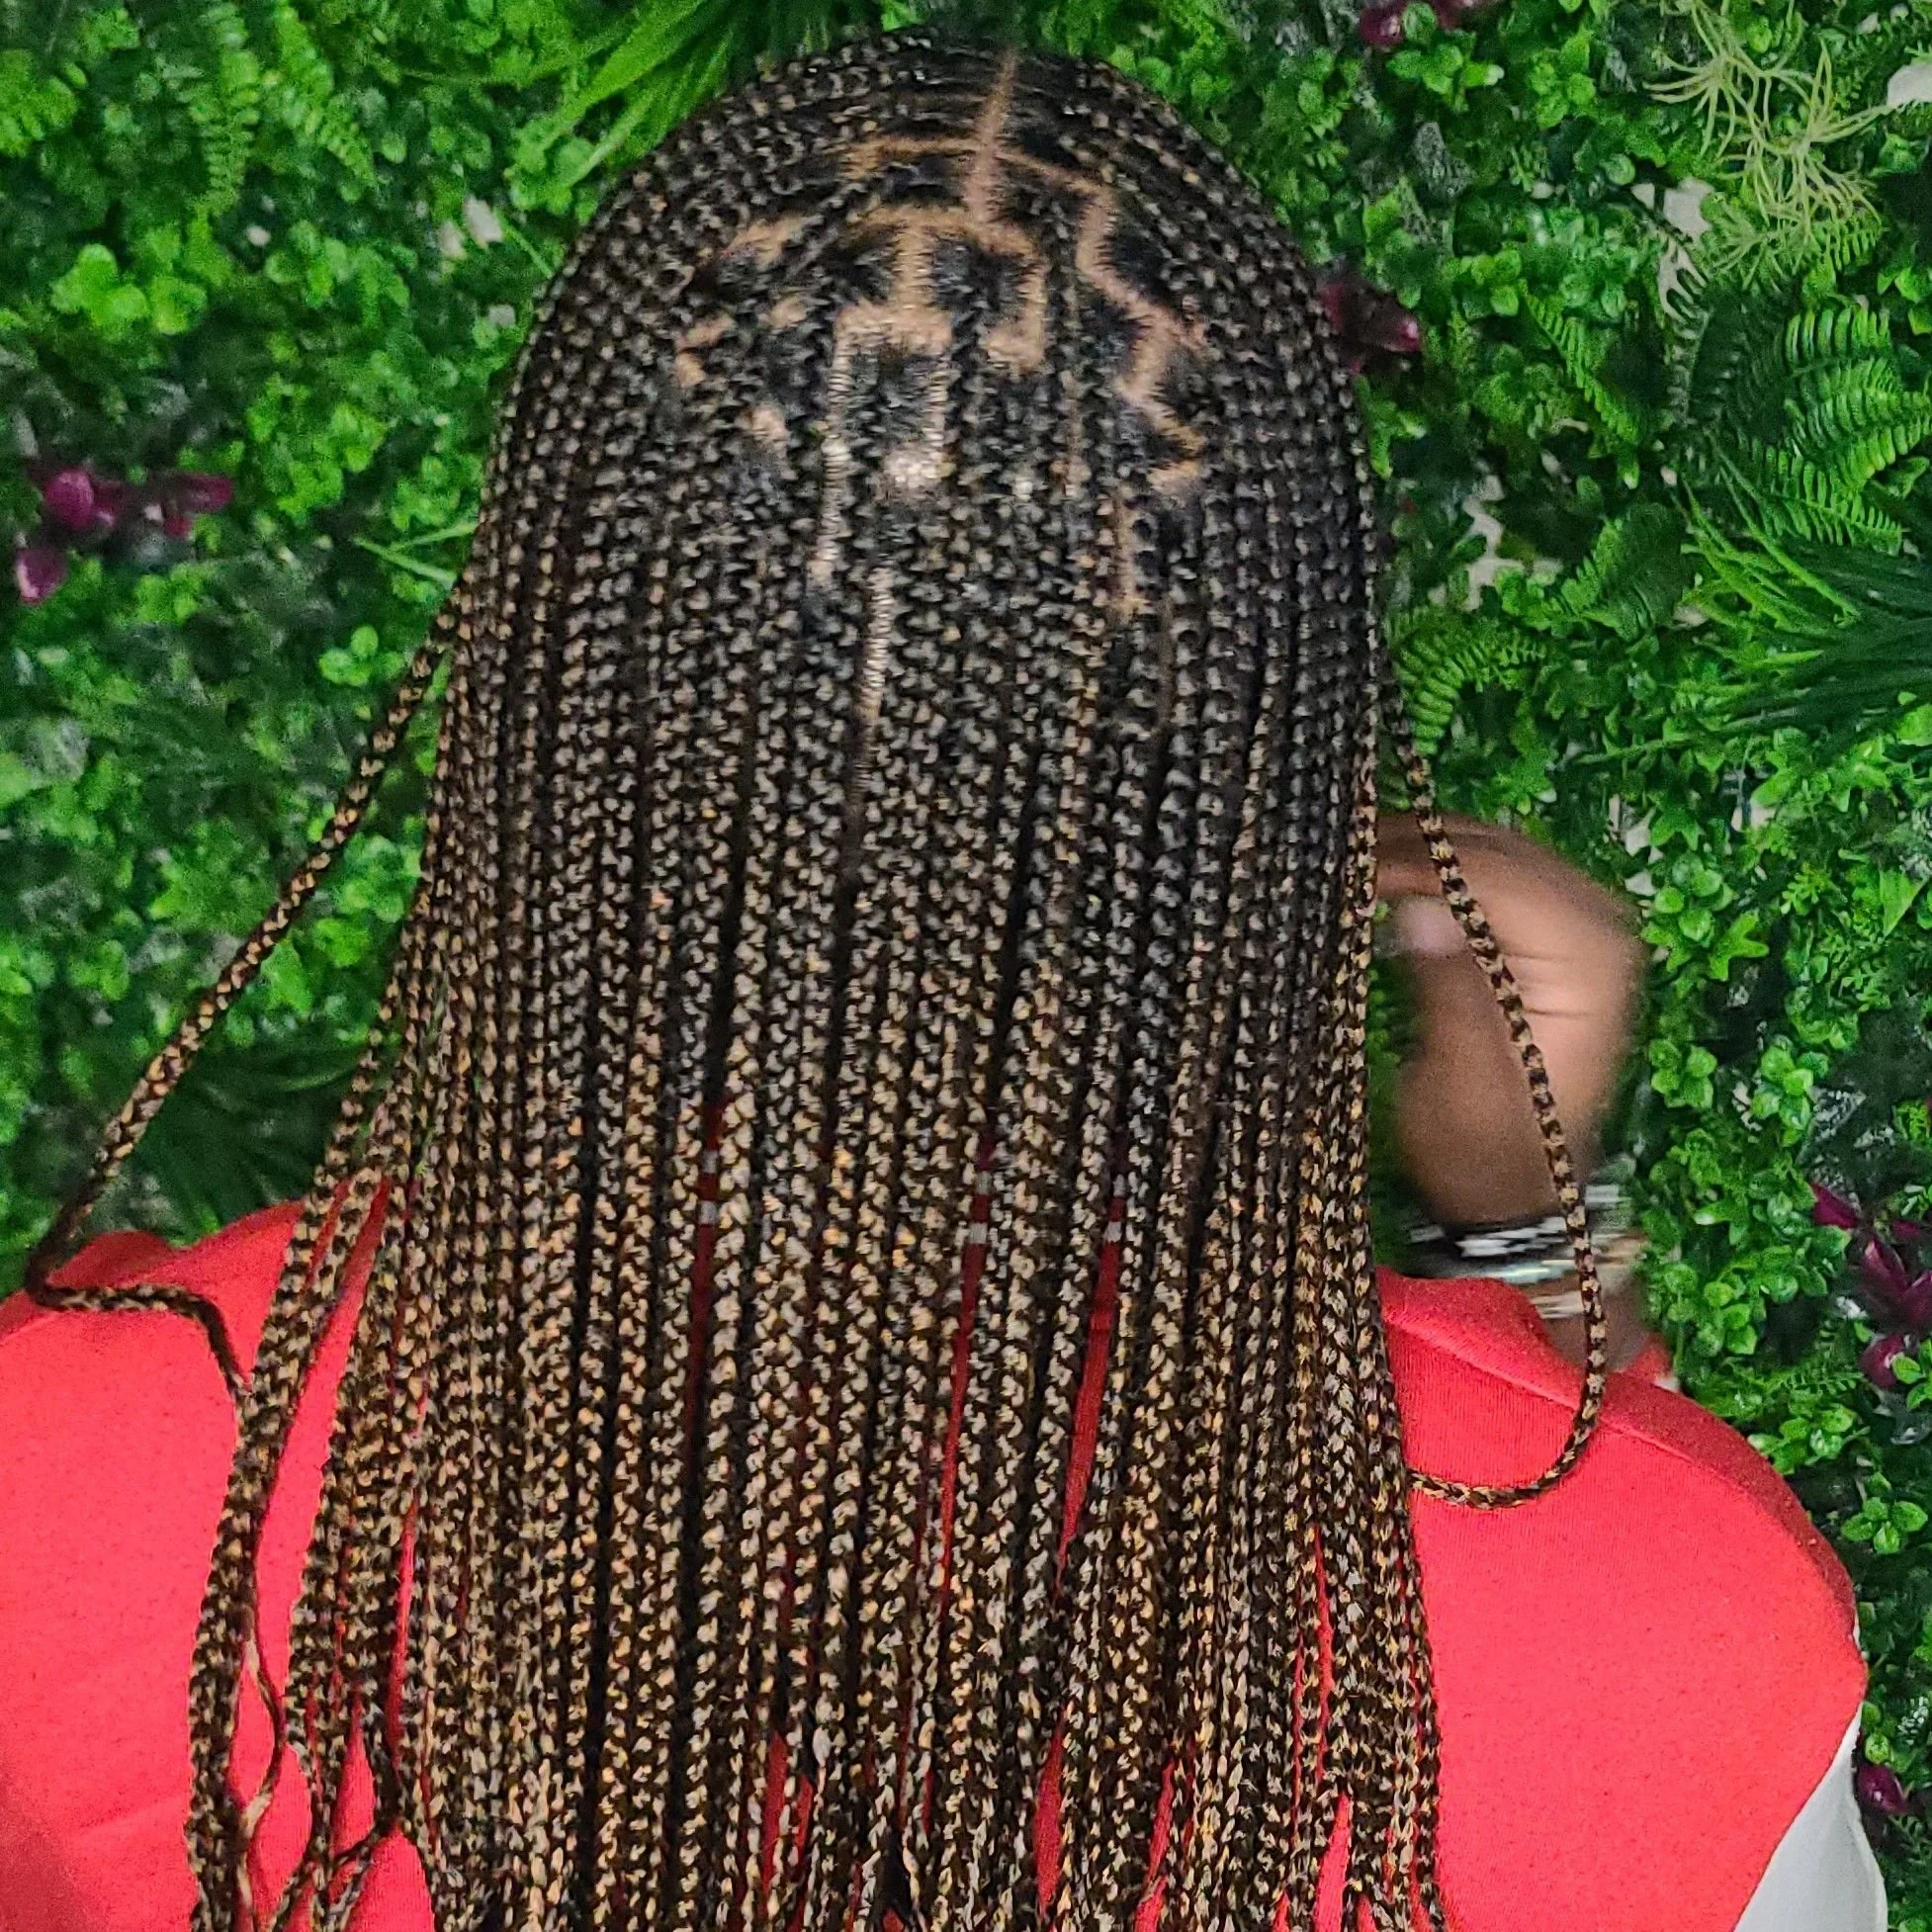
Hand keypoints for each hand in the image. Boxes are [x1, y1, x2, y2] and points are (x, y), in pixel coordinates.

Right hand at [1376, 811, 1650, 1365]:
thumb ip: (1451, 990)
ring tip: (1345, 860)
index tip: (1344, 869)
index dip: (1415, 862)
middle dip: (1411, 847)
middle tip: (1332, 855)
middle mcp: (1600, 923)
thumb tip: (1419, 910)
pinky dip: (1437, 866)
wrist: (1513, 1185)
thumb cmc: (1482, 1145)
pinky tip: (1384, 873)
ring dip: (1418, 849)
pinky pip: (1492, 869)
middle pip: (1494, 849)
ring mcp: (1582, 918)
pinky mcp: (1556, 924)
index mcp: (1589, 956)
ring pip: (1490, 847)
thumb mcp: (1459, 1080)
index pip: (1495, 874)